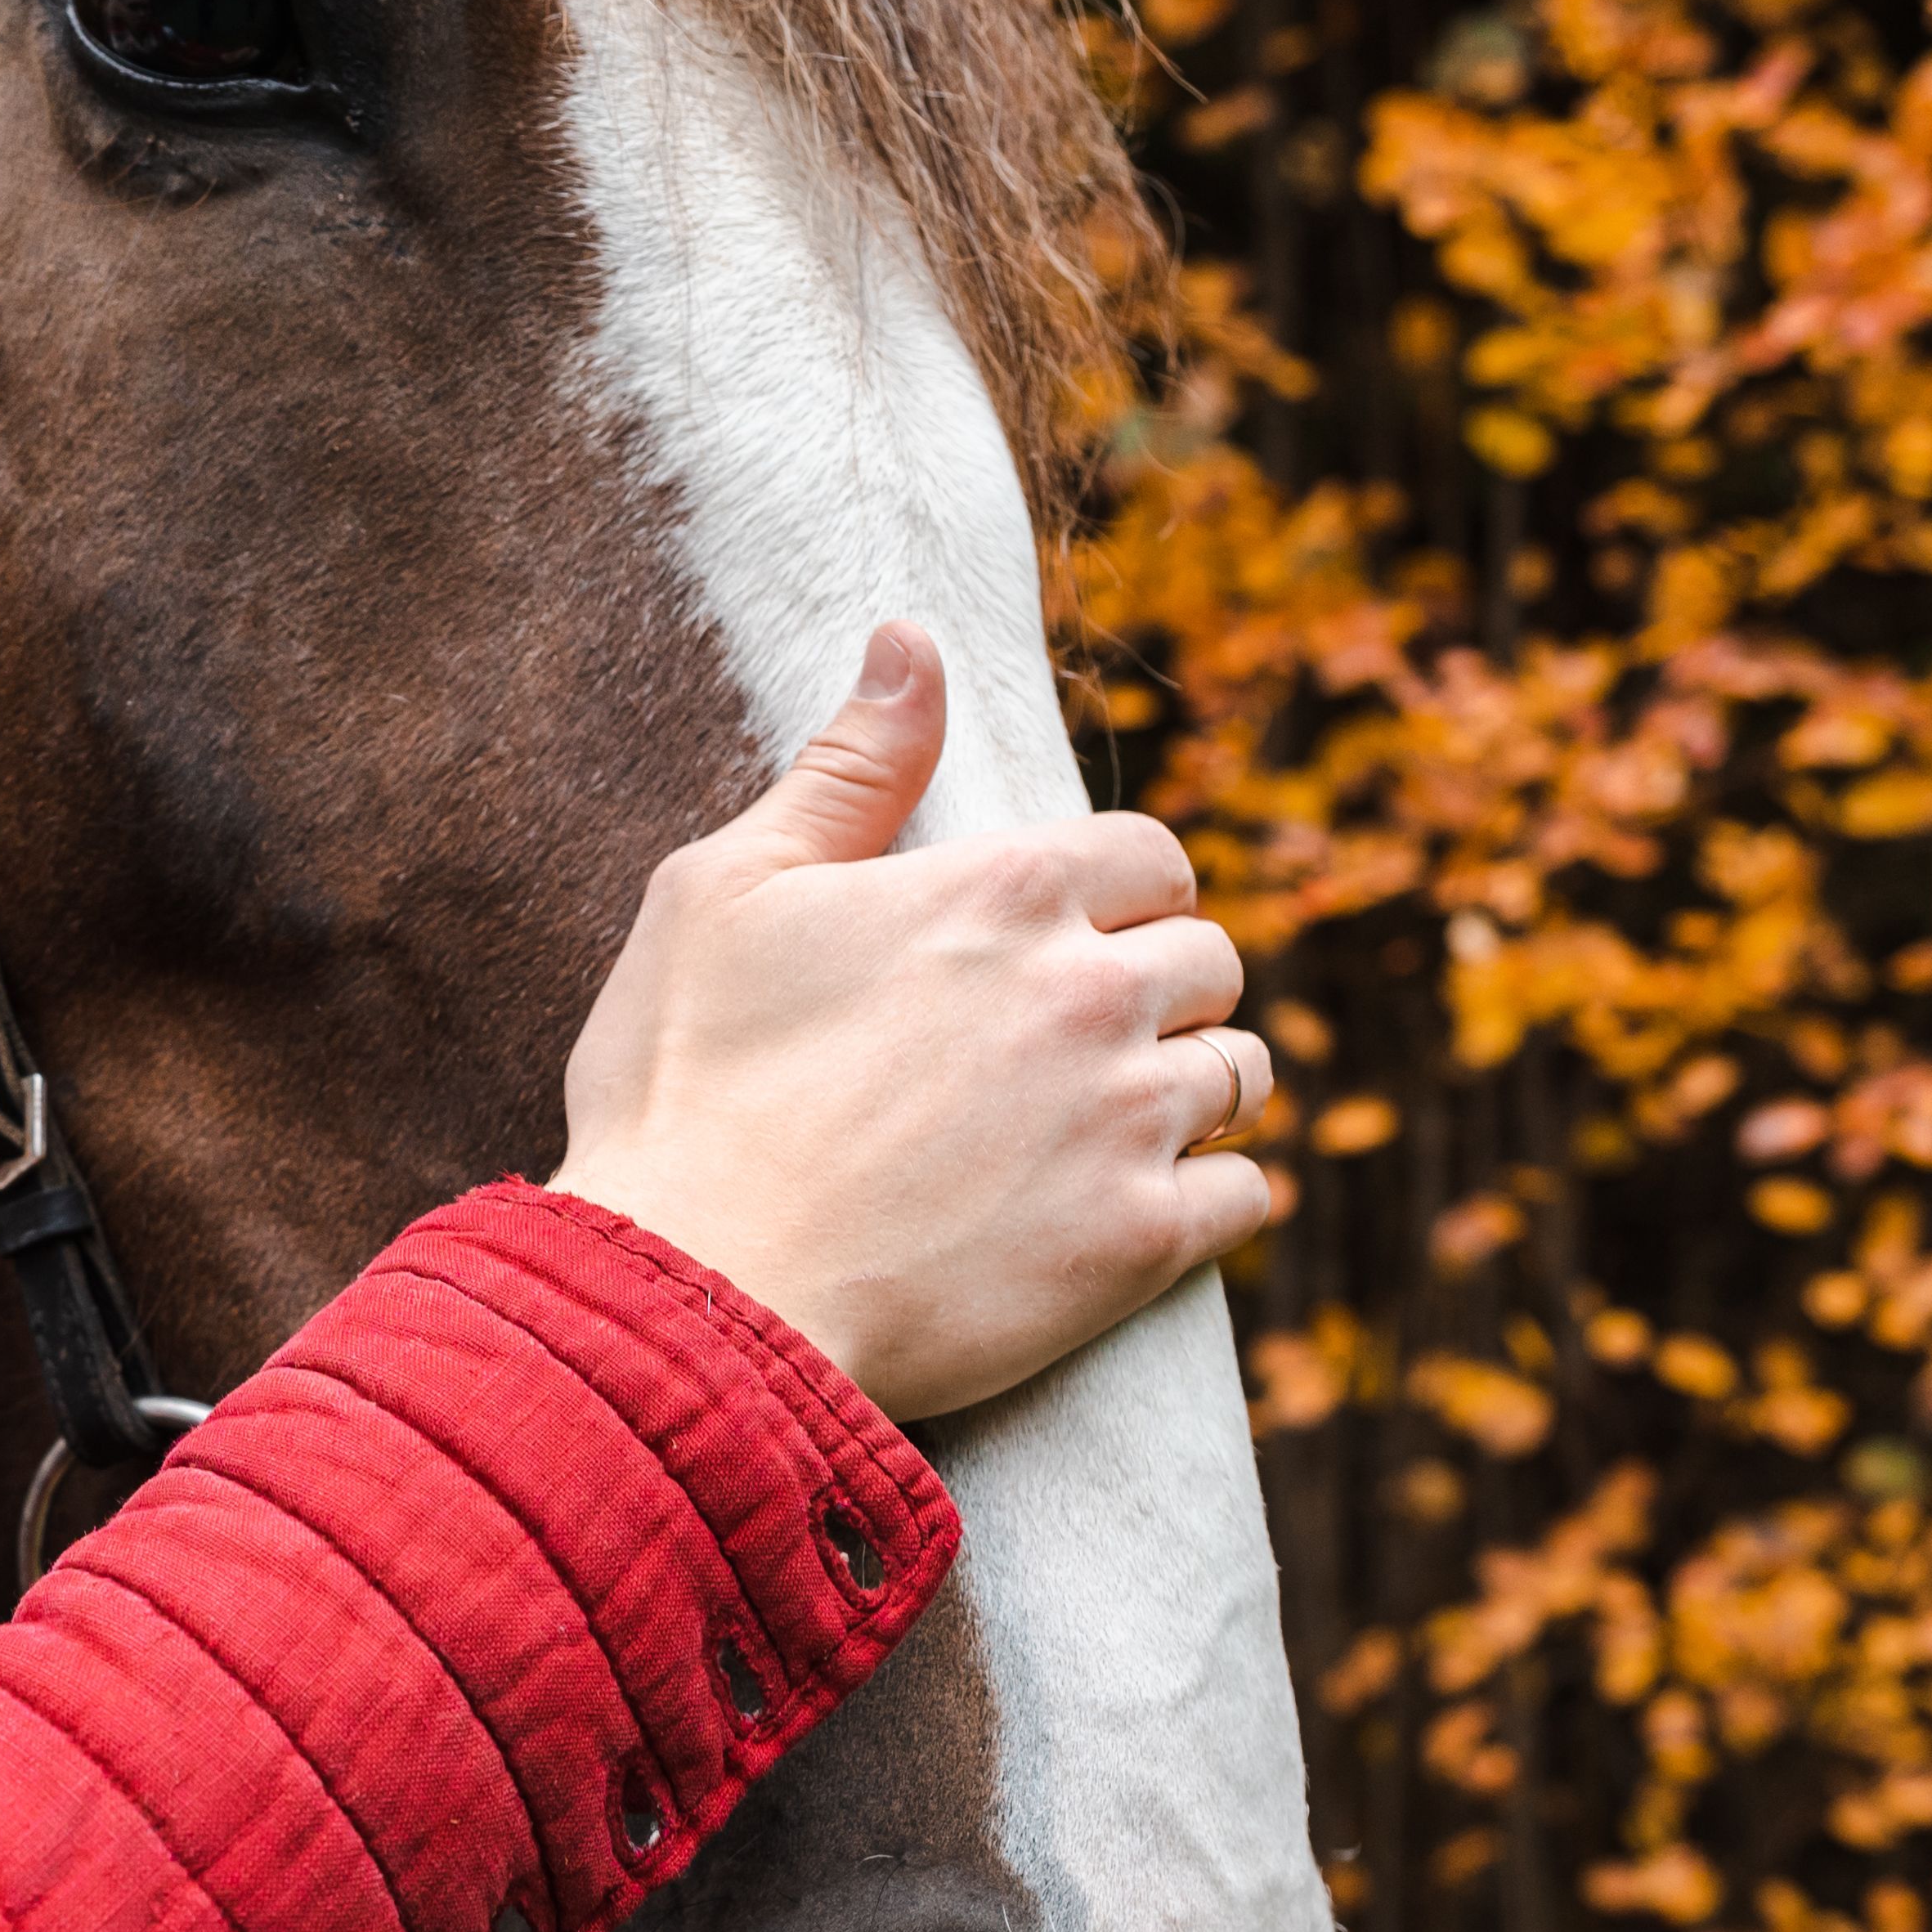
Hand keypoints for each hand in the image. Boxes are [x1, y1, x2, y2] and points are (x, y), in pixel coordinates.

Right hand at [548, 622, 1271, 1422]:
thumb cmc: (686, 1090)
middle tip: (1082, 1046)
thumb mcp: (728, 892)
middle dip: (1161, 991)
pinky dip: (1209, 1202)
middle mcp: (1092, 989)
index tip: (1078, 940)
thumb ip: (847, 768)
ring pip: (1242, 1075)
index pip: (1149, 856)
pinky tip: (1134, 1217)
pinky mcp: (1138, 1244)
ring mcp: (1126, 1119)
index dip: (1120, 895)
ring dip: (1195, 1091)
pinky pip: (1245, 1197)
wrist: (696, 1291)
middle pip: (1209, 960)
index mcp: (1006, 888)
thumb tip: (913, 640)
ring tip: (1114, 1130)